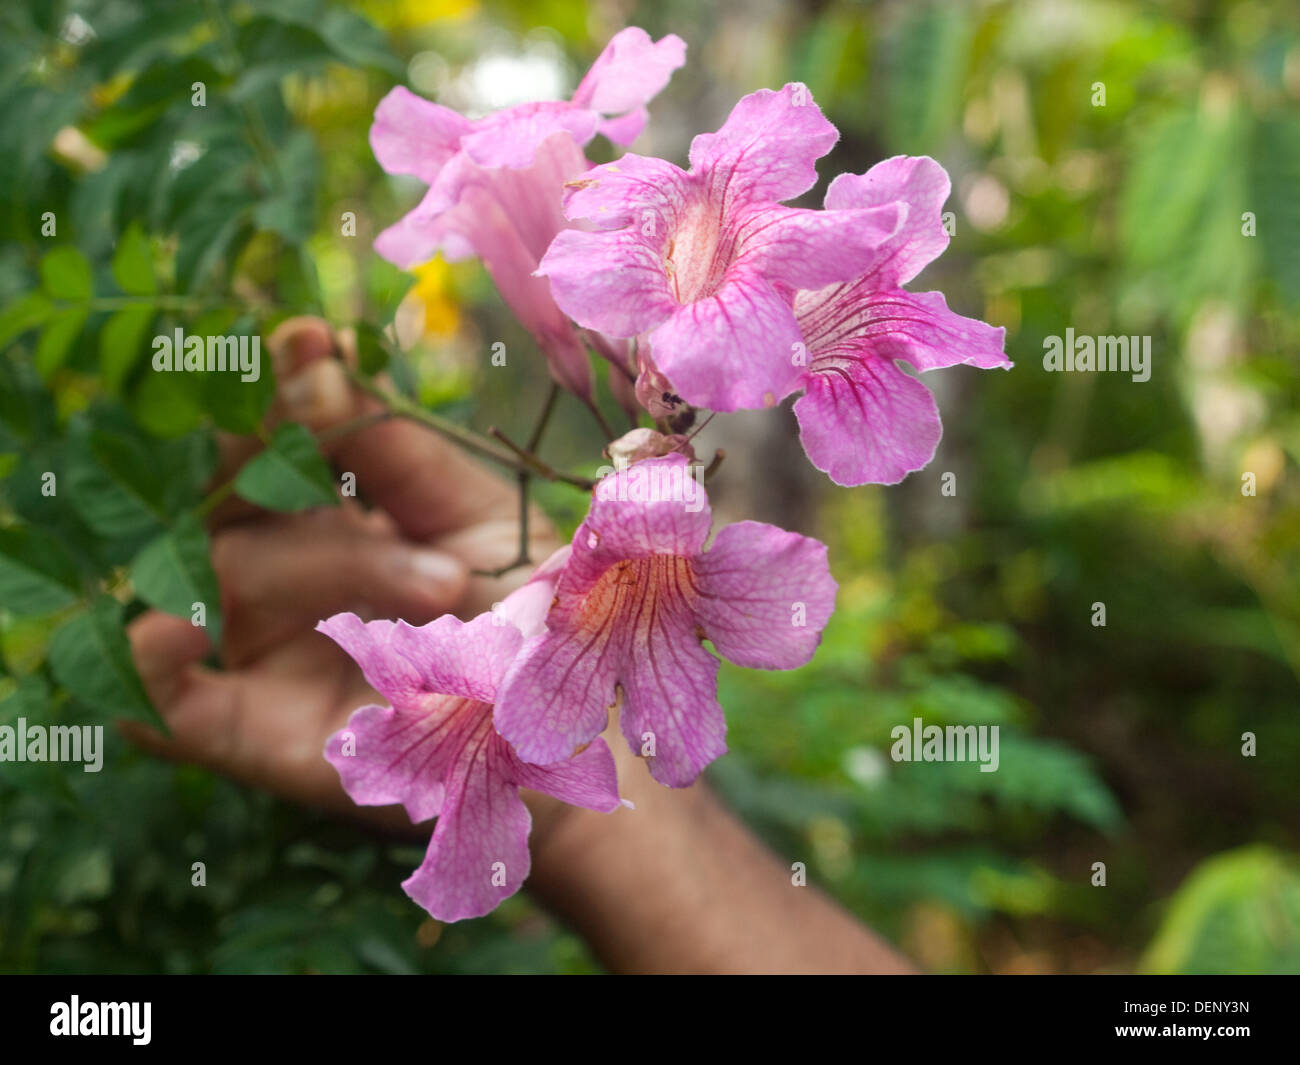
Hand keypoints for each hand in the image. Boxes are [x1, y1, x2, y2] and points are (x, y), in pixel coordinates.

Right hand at [126, 317, 561, 835]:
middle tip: (339, 418)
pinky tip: (168, 633)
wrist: (560, 717)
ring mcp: (260, 648)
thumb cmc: (519, 606)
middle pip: (235, 494)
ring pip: (233, 573)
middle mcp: (279, 573)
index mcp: (325, 511)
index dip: (278, 389)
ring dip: (332, 562)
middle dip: (283, 452)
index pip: (270, 439)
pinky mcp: (253, 730)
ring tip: (444, 584)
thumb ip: (389, 442)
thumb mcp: (467, 510)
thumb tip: (313, 351)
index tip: (306, 339)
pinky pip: (172, 706)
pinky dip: (152, 671)